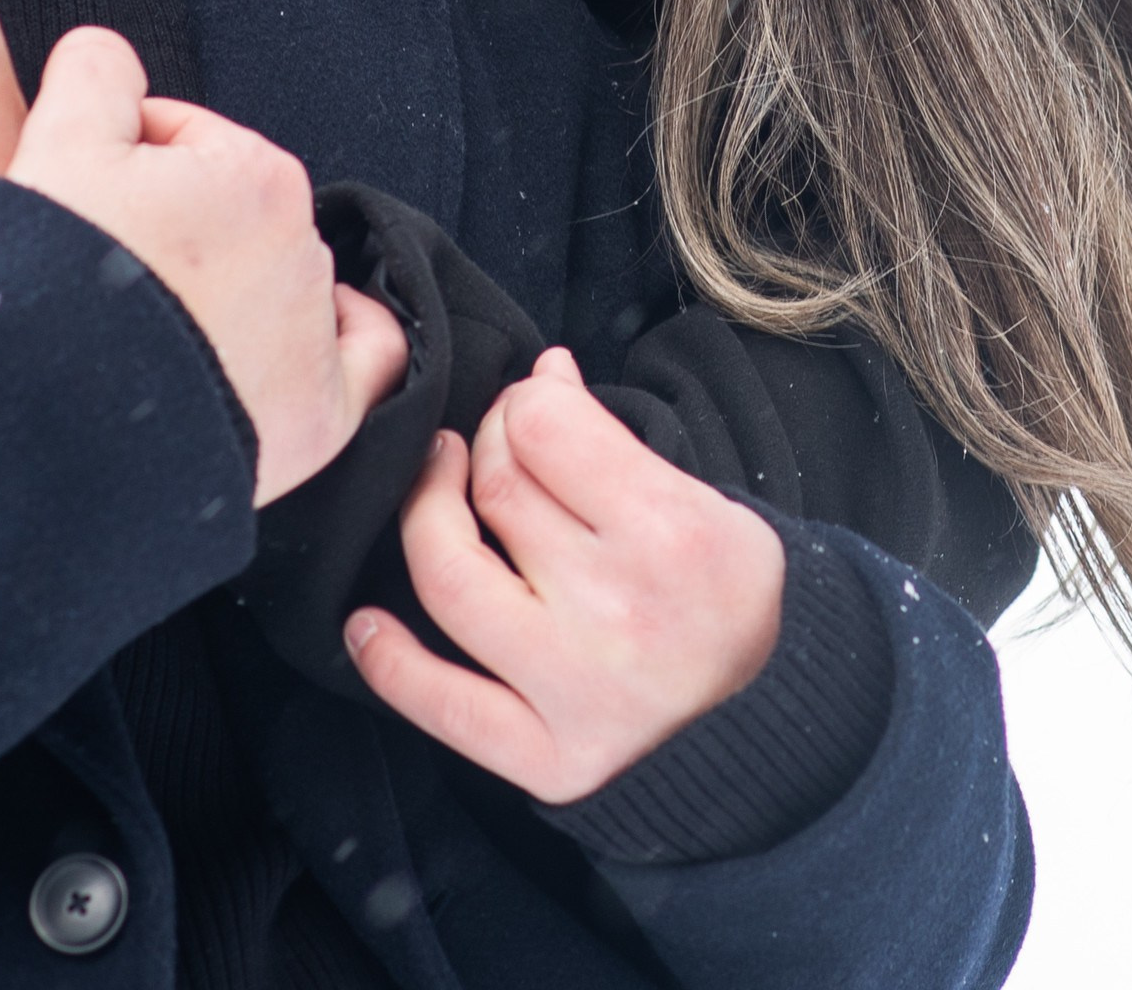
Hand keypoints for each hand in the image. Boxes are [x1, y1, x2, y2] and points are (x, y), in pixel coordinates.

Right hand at [8, 29, 409, 505]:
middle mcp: (305, 251)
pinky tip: (293, 346)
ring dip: (227, 289)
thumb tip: (114, 62)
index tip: (78, 209)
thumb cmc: (49, 285)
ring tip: (153, 334)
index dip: (118, 165)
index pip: (181, 143)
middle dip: (172, 229)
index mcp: (256, 174)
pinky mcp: (318, 421)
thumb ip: (96, 71)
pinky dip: (335, 343)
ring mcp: (315, 339)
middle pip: (227, 214)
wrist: (47, 429)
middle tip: (102, 278)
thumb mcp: (55, 140)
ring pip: (277, 280)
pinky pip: (364, 360)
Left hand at [343, 346, 785, 803]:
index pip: (543, 429)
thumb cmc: (721, 585)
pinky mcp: (550, 758)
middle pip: (496, 491)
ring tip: (434, 490)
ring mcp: (576, 691)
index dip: (525, 402)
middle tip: (498, 446)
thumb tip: (540, 374)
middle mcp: (617, 617)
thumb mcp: (699, 494)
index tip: (532, 408)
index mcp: (668, 537)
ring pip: (449, 576)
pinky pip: (442, 706)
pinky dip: (390, 664)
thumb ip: (610, 436)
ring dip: (425, 515)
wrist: (764, 711)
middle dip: (486, 447)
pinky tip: (367, 623)